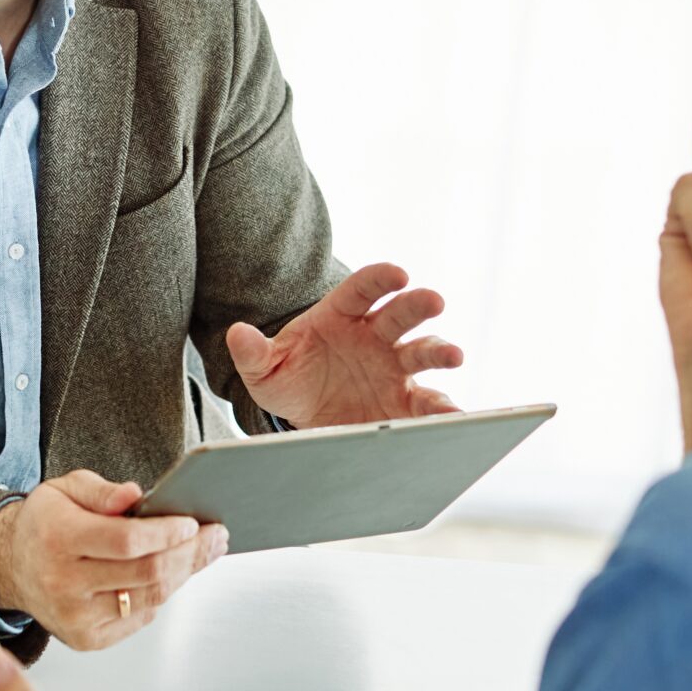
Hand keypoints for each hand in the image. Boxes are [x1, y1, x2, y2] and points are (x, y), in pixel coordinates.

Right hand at [0, 470, 227, 650]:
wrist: (12, 566)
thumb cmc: (46, 523)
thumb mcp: (64, 489)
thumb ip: (101, 491)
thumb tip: (135, 496)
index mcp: (59, 539)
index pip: (127, 541)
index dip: (167, 533)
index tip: (192, 523)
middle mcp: (64, 583)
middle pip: (147, 573)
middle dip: (190, 554)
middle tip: (216, 536)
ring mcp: (75, 617)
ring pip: (150, 598)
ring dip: (183, 575)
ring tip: (203, 553)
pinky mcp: (87, 639)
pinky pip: (140, 619)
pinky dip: (160, 595)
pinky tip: (169, 575)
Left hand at [227, 263, 461, 429]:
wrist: (305, 416)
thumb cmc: (289, 379)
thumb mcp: (264, 369)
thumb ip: (253, 352)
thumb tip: (236, 334)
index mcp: (341, 315)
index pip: (362, 289)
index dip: (380, 279)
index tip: (398, 273)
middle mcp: (375, 336)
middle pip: (400, 313)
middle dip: (418, 305)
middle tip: (434, 300)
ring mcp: (394, 366)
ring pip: (423, 351)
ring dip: (440, 350)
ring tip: (455, 356)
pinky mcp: (405, 400)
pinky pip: (428, 401)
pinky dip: (443, 409)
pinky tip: (455, 417)